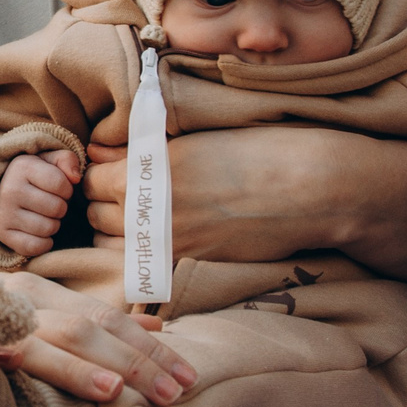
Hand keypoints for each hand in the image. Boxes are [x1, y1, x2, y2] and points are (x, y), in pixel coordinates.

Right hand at [0, 149, 79, 258]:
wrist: (6, 189)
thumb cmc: (37, 175)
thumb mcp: (52, 160)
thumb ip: (68, 160)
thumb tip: (75, 178)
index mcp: (22, 167)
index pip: (61, 184)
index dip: (67, 189)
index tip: (60, 189)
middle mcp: (9, 189)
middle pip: (57, 208)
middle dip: (61, 207)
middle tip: (51, 204)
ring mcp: (3, 213)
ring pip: (48, 228)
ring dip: (53, 224)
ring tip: (44, 215)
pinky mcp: (2, 233)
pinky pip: (35, 246)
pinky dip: (44, 243)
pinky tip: (40, 232)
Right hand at [0, 271, 195, 406]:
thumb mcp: (16, 328)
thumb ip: (74, 328)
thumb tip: (149, 336)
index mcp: (33, 294)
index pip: (104, 315)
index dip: (148, 343)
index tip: (187, 372)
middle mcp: (20, 297)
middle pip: (98, 323)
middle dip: (147, 358)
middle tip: (187, 387)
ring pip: (73, 334)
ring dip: (122, 366)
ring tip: (159, 393)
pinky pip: (32, 355)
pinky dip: (73, 372)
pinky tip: (105, 391)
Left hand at [82, 125, 406, 284]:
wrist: (316, 188)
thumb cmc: (263, 149)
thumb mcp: (197, 137)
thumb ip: (141, 148)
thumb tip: (100, 151)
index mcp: (153, 169)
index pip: (90, 180)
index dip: (95, 174)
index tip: (108, 171)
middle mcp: (154, 210)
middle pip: (96, 216)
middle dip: (101, 204)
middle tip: (119, 194)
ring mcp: (172, 243)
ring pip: (113, 247)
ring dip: (116, 234)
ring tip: (135, 219)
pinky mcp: (192, 266)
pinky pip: (142, 268)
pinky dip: (139, 257)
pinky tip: (155, 242)